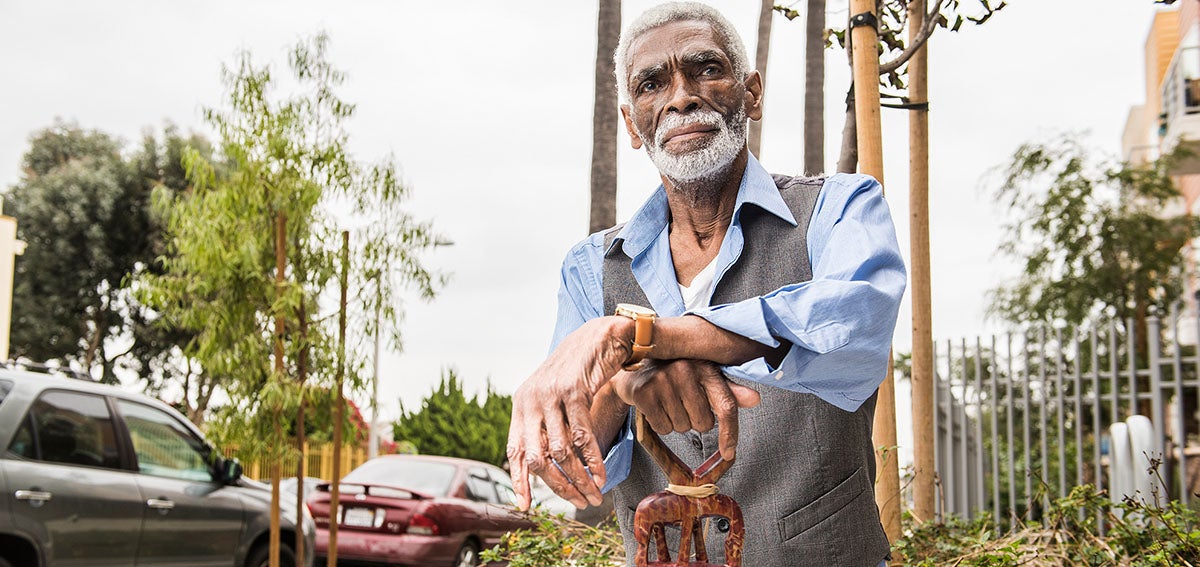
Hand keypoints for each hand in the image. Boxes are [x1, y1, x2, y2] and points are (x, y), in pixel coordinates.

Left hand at [507, 316, 631, 510]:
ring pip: (561, 451)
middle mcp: (530, 400)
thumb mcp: (552, 395)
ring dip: (579, 479)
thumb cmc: (578, 370)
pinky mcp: (573, 392)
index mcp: (521, 404)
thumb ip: (544, 423)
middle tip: (579, 503)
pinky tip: (601, 476)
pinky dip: (592, 461)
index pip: (515, 450)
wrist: (599, 335)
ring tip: (594, 494)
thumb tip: (543, 463)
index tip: (524, 505)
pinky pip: (582, 436)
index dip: (519, 480)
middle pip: (538, 458)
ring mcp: (550, 396)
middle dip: (559, 486)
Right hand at [610, 359, 760, 459]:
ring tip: (667, 401)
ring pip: (682, 428)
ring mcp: (663, 380)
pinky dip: (660, 423)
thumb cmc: (673, 374)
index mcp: (705, 367)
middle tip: (681, 403)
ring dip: (675, 421)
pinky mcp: (645, 393)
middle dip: (693, 421)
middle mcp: (685, 370)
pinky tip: (656, 406)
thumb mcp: (703, 378)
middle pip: (703, 424)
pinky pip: (663, 428)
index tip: (729, 453)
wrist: (634, 370)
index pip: (726, 405)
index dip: (730, 432)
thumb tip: (755, 399)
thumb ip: (728, 390)